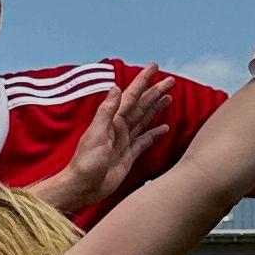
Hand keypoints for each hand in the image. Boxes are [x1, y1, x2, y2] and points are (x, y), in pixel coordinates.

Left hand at [51, 64, 170, 216]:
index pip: (130, 96)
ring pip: (144, 120)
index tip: (154, 67)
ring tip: (169, 97)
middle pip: (141, 106)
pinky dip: (155, 134)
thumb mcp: (95, 134)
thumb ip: (106, 112)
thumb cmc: (86, 162)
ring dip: (156, 108)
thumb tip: (116, 88)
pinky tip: (164, 127)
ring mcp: (125, 141)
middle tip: (171, 80)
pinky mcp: (129, 155)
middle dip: (155, 92)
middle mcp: (119, 128)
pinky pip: (145, 141)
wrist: (83, 187)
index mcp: (112, 121)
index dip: (142, 81)